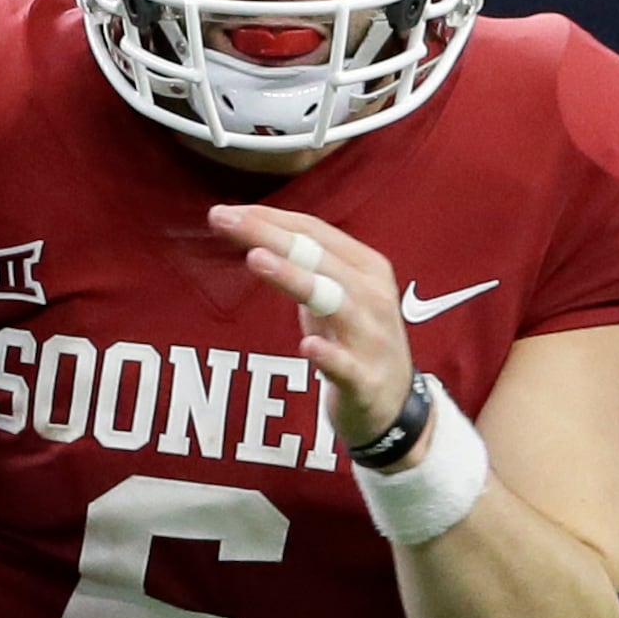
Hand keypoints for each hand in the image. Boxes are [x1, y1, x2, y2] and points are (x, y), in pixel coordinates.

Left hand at [208, 203, 415, 448]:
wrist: (393, 405)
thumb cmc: (356, 341)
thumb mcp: (334, 296)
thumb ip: (304, 266)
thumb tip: (256, 233)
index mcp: (365, 268)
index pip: (313, 232)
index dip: (270, 219)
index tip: (226, 212)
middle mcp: (372, 295)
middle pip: (317, 257)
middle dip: (268, 235)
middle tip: (225, 220)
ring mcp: (372, 337)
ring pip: (333, 301)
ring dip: (294, 279)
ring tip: (257, 259)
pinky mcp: (366, 380)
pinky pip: (346, 366)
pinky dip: (328, 355)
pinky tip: (308, 347)